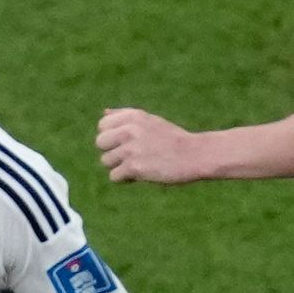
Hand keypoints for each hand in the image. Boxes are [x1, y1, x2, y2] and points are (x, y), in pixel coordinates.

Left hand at [95, 104, 209, 185]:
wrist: (194, 155)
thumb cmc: (171, 139)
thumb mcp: (150, 120)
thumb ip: (125, 116)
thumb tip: (104, 113)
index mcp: (133, 116)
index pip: (102, 126)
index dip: (112, 137)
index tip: (127, 142)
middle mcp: (130, 129)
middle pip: (100, 143)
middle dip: (111, 151)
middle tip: (130, 155)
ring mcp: (131, 148)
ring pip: (106, 161)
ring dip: (119, 166)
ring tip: (139, 164)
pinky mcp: (134, 167)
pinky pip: (114, 177)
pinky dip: (125, 179)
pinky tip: (140, 174)